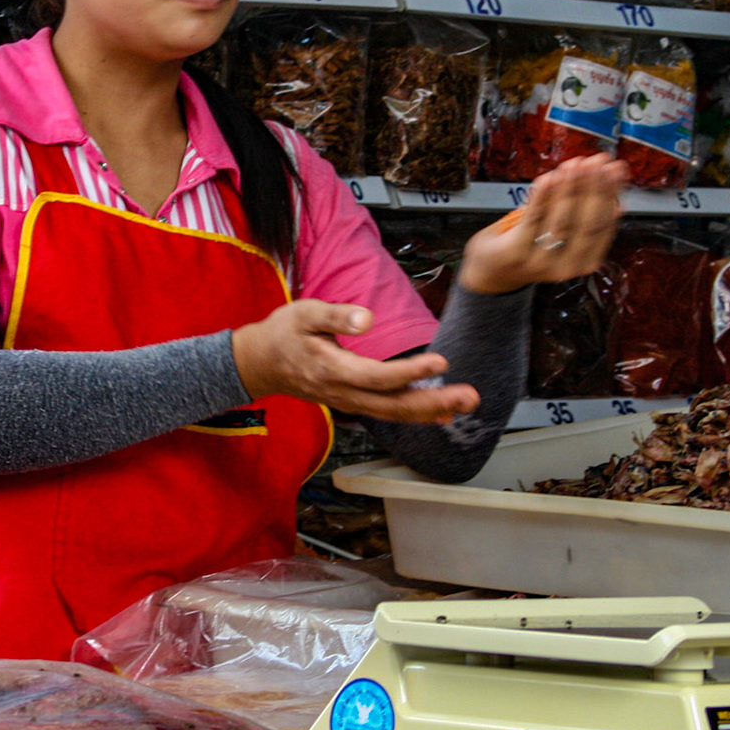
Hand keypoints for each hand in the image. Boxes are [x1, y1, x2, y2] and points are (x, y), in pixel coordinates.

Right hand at [231, 300, 480, 423]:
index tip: (440, 361)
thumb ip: (336, 315)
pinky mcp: (353, 403)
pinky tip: (441, 414)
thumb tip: (368, 319)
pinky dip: (416, 415)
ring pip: (393, 413)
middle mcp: (343, 393)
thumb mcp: (303, 314)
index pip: (377, 377)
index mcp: (332, 370)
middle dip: (434, 402)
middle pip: (393, 405)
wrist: (259, 363)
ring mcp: (348, 402)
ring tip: (465, 404)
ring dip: (431, 410)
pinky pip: (387, 414)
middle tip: (469, 396)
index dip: (410, 372)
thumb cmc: (283, 334)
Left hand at [458, 155, 626, 294]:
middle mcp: (568, 267)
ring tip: (575, 165)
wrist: (492, 270)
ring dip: (570, 189)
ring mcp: (542, 262)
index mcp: (587, 262)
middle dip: (594, 188)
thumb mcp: (564, 232)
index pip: (604, 224)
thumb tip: (608, 174)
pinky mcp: (517, 252)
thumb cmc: (533, 244)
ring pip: (562, 220)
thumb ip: (584, 208)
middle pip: (587, 223)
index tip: (615, 169)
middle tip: (597, 162)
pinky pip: (533, 219)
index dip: (612, 194)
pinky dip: (542, 197)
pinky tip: (549, 177)